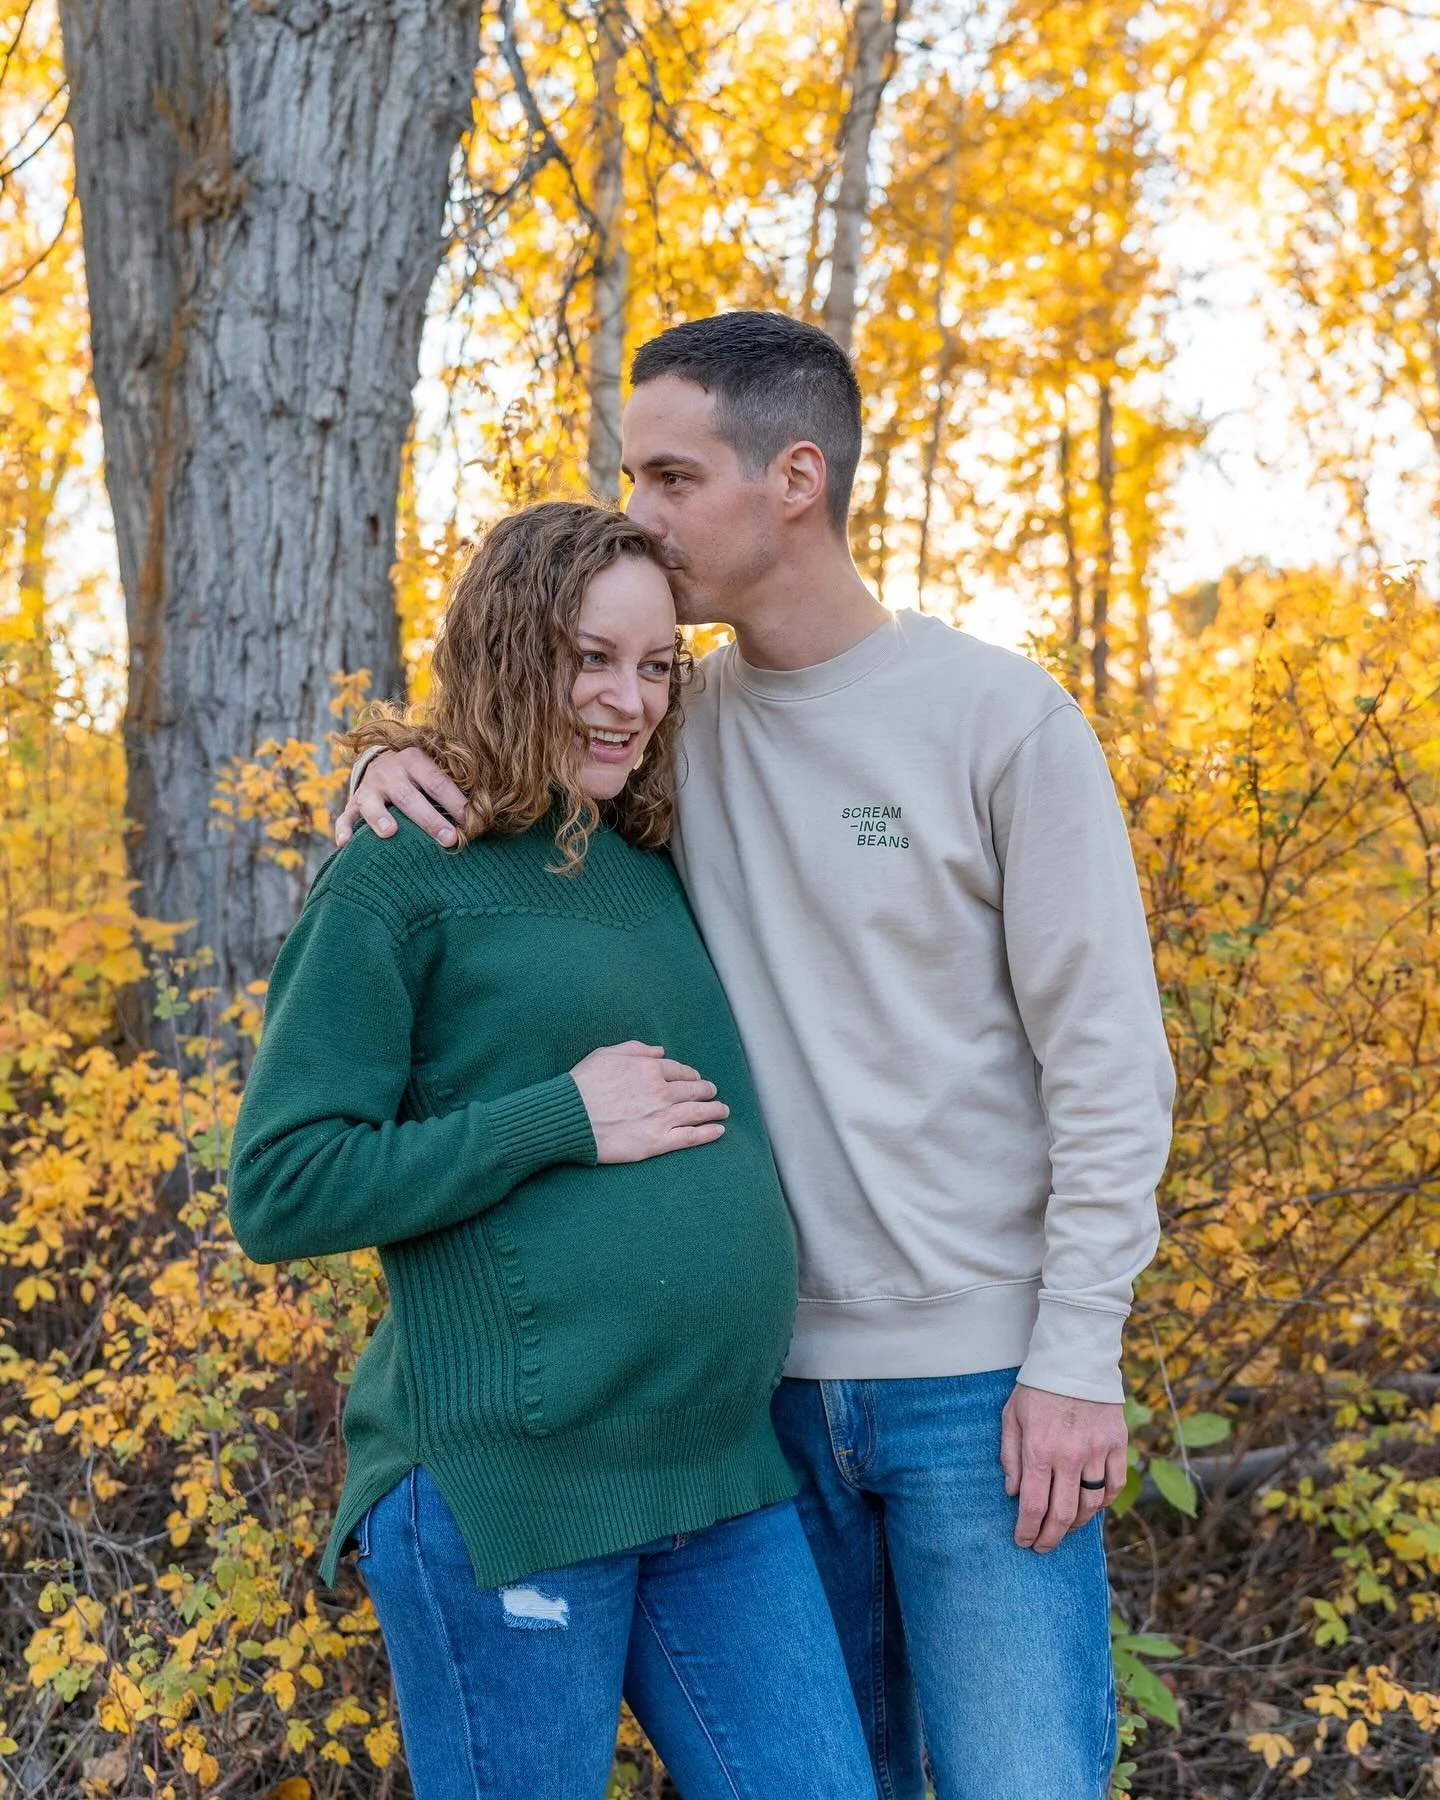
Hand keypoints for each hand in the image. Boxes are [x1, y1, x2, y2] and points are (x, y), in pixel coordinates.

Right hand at [335, 747, 467, 848]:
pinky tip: (345, 843)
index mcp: (414, 760)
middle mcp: (389, 772)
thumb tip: (483, 812)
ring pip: (372, 804)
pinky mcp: (353, 803)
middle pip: (409, 797)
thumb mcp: (432, 770)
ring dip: (380, 818)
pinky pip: (346, 817)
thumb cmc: (418, 775)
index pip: (437, 782)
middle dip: (429, 819)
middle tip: (448, 839)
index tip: (473, 822)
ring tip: (389, 833)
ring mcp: (369, 788)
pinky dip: (343, 829)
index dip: (455, 802)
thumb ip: (451, 787)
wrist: (380, 761)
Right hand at [570, 1042, 728, 1162]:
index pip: (679, 1071)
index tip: (696, 1078)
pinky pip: (691, 1137)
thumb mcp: (606, 1054)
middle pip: (693, 1090)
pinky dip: (708, 1133)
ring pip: (697, 1112)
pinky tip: (718, 1131)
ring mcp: (662, 1118)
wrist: (570, 1117)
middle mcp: (661, 1092)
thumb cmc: (583, 1084)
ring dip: (715, 1110)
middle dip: (707, 1091)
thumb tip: (660, 1050)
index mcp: (650, 1069)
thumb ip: (636, 1050)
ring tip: (723, 1111)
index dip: (690, 1075)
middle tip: (713, 1093)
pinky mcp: (657, 1142)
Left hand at [1000, 1382, 1126, 1552]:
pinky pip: (1114, 1485)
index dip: (1028, 1531)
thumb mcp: (1011, 1417)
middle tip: (1042, 1546)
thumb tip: (1013, 1493)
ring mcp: (1096, 1452)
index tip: (1023, 1542)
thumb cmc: (1037, 1388)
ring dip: (1077, 1525)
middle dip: (1050, 1537)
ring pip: (1091, 1505)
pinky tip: (1092, 1507)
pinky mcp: (1117, 1444)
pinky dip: (1104, 1502)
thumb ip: (1010, 1457)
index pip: (1034, 1506)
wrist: (1075, 1359)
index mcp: (1039, 1450)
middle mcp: (1069, 1456)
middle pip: (1063, 1514)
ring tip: (1064, 1529)